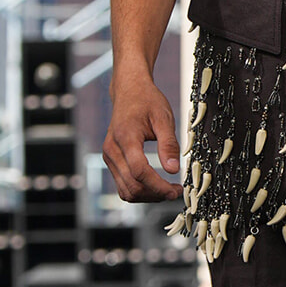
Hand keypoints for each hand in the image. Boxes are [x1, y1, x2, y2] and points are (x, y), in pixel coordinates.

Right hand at [104, 69, 183, 202]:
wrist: (129, 91)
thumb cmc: (147, 101)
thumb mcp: (164, 119)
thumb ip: (168, 144)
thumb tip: (173, 170)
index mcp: (125, 138)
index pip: (140, 172)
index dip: (159, 186)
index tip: (176, 190)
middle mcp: (112, 150)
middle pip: (132, 186)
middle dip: (156, 194)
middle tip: (176, 191)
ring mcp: (109, 156)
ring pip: (125, 190)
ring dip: (147, 196)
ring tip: (167, 190)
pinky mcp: (111, 160)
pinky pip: (122, 184)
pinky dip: (139, 190)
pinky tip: (155, 185)